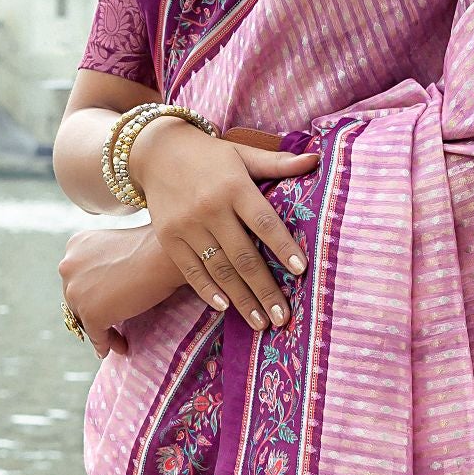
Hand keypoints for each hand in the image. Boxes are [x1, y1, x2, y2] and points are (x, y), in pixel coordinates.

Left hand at [61, 216, 182, 358]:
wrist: (164, 254)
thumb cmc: (153, 248)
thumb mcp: (116, 249)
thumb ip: (103, 266)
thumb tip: (105, 293)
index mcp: (74, 247)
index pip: (78, 280)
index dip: (90, 296)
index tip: (104, 305)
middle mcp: (68, 267)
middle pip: (76, 301)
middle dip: (93, 314)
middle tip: (111, 325)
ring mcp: (76, 292)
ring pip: (85, 320)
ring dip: (101, 332)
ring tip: (119, 341)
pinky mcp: (91, 313)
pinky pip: (97, 336)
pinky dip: (107, 344)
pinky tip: (120, 347)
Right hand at [129, 121, 314, 331]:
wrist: (157, 152)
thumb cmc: (210, 156)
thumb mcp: (243, 154)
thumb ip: (278, 163)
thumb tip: (315, 159)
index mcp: (234, 186)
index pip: (263, 221)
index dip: (282, 246)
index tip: (300, 270)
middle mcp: (210, 208)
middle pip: (243, 256)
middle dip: (265, 289)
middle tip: (283, 317)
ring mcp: (187, 226)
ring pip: (219, 269)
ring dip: (241, 299)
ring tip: (261, 322)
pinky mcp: (169, 238)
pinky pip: (191, 270)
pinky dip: (208, 291)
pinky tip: (225, 308)